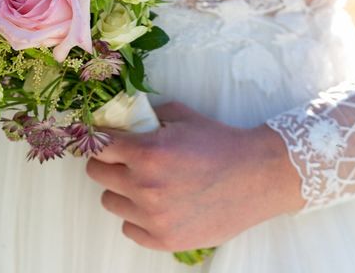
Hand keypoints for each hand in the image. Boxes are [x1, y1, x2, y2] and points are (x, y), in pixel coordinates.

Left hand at [86, 101, 304, 250]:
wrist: (258, 176)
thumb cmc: (220, 142)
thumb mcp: (182, 115)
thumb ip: (146, 116)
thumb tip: (120, 117)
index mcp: (147, 152)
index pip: (97, 147)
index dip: (100, 141)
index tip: (105, 142)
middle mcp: (145, 186)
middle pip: (98, 174)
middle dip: (109, 163)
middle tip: (127, 160)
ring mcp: (153, 217)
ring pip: (110, 202)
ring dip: (122, 191)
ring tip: (146, 183)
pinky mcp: (165, 240)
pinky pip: (129, 229)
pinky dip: (138, 217)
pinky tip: (157, 205)